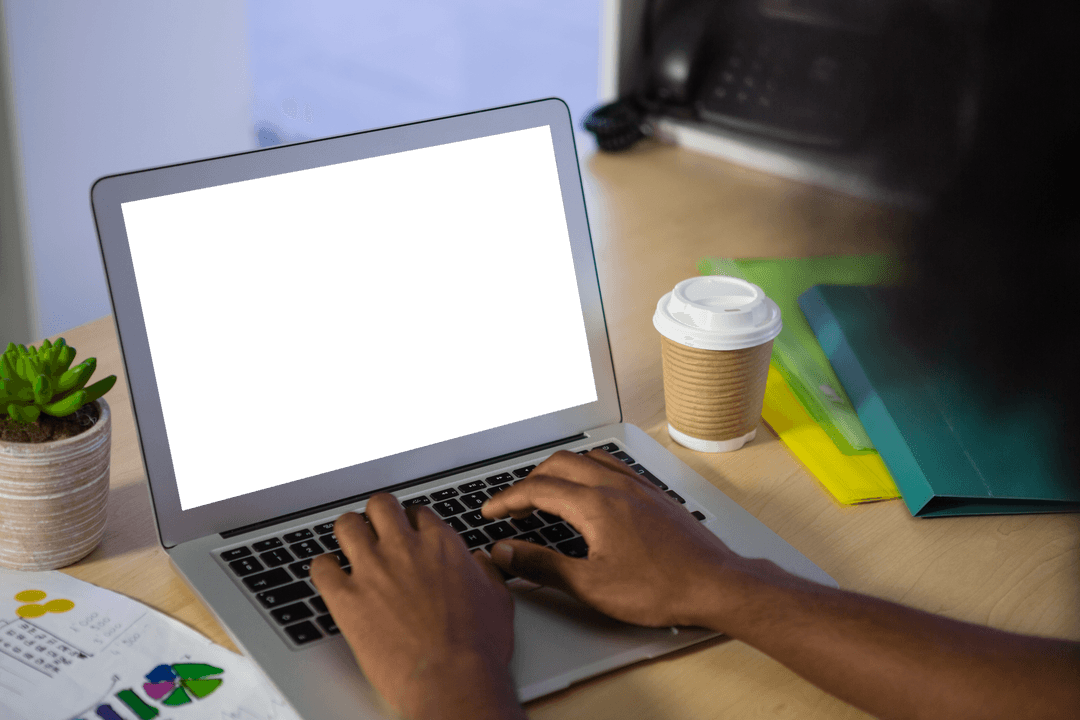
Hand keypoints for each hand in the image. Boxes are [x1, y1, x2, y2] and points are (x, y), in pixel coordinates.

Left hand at [309, 494, 518, 718]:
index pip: (418, 513)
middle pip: (380, 506)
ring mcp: (373, 569)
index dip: (411, 522)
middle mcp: (404, 548)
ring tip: (350, 546)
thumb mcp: (497, 600)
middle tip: (377, 530)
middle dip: (378, 516)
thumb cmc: (478, 646)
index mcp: (441, 545)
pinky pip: (321, 567)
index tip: (408, 534)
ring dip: (348, 533)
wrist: (452, 680)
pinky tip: (331, 577)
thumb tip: (480, 563)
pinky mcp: (346, 598)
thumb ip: (485, 573)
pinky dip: (324, 569)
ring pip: (346, 525)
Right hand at [481, 450, 768, 629]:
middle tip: (513, 505)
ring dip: (559, 471)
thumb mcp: (590, 586)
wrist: (715, 584)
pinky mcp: (654, 495)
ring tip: (546, 492)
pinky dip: (589, 471)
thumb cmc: (660, 588)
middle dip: (529, 481)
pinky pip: (613, 466)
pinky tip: (592, 489)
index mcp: (594, 505)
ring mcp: (637, 487)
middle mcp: (615, 486)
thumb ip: (542, 565)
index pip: (537, 490)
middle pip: (558, 465)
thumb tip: (506, 553)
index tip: (491, 512)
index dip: (507, 499)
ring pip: (587, 460)